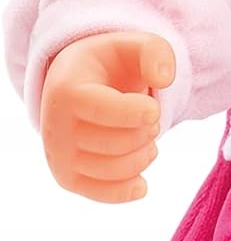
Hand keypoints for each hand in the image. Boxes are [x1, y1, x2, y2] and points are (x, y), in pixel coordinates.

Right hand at [39, 31, 175, 202]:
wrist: (80, 83)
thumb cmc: (111, 64)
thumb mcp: (134, 45)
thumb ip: (156, 52)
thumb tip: (164, 78)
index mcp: (67, 91)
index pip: (106, 111)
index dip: (140, 113)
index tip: (153, 108)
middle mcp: (55, 127)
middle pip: (120, 143)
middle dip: (149, 129)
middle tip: (149, 116)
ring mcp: (59, 156)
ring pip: (117, 170)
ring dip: (146, 154)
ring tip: (146, 134)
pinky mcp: (67, 177)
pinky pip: (102, 195)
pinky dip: (129, 190)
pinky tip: (142, 181)